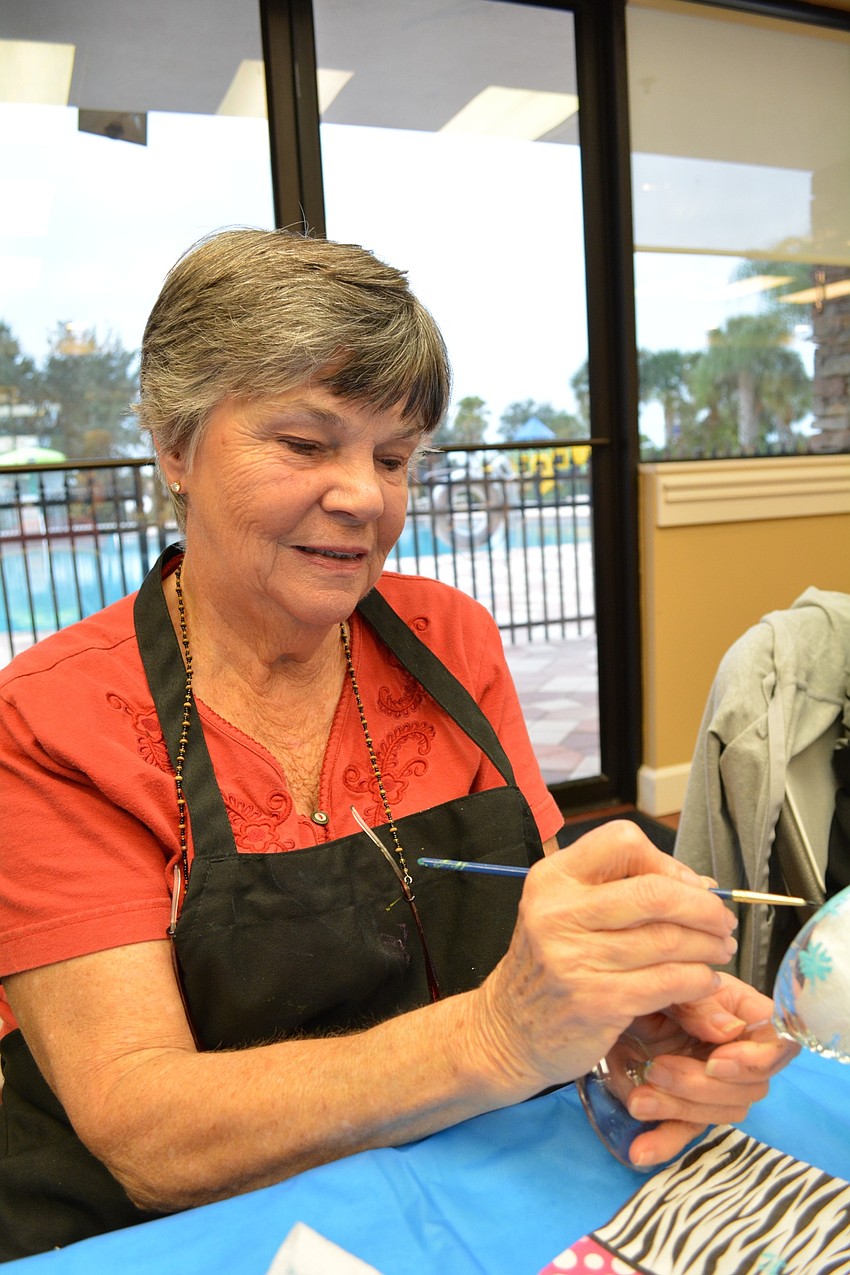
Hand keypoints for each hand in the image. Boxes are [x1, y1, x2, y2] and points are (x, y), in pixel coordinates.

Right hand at [470, 820, 739, 1097]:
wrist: (507, 1031)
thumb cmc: (547, 967)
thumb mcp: (565, 915)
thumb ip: (623, 893)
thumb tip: (700, 885)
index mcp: (553, 879)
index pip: (623, 842)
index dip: (666, 861)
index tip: (685, 886)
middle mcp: (558, 912)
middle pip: (655, 892)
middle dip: (703, 907)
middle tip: (722, 921)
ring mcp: (575, 958)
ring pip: (668, 940)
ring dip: (708, 946)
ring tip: (719, 951)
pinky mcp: (597, 1001)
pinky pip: (668, 982)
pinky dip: (699, 980)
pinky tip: (703, 981)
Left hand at [620, 973, 798, 1166]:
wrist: (605, 1005)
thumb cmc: (645, 984)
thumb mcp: (670, 986)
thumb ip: (700, 1004)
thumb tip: (730, 1030)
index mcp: (741, 1014)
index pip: (778, 1043)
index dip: (756, 1060)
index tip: (715, 1061)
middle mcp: (734, 1052)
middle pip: (750, 1087)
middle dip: (701, 1085)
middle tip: (655, 1069)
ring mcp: (711, 1084)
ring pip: (721, 1112)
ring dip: (678, 1107)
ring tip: (637, 1097)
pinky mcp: (683, 1108)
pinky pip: (684, 1133)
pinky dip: (664, 1143)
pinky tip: (640, 1149)